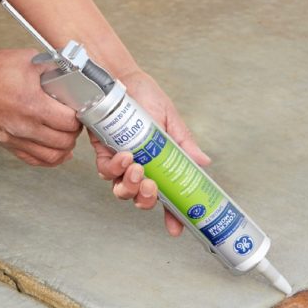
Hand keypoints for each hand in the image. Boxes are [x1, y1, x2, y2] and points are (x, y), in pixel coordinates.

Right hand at [0, 48, 81, 166]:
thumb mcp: (29, 59)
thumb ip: (52, 67)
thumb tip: (69, 69)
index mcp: (33, 105)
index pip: (69, 122)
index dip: (79, 117)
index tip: (79, 112)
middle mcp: (25, 125)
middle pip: (64, 142)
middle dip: (74, 133)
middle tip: (75, 123)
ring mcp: (15, 137)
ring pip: (51, 156)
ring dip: (64, 148)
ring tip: (67, 137)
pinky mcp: (7, 143)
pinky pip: (33, 160)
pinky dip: (48, 159)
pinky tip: (55, 153)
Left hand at [89, 69, 210, 235]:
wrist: (120, 79)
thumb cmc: (146, 96)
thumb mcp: (170, 120)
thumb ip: (184, 144)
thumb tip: (204, 162)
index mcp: (160, 164)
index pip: (167, 196)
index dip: (171, 216)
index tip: (175, 229)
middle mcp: (140, 167)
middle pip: (142, 199)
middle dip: (146, 199)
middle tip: (151, 186)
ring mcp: (121, 162)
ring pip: (122, 190)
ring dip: (130, 185)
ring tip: (136, 168)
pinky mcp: (103, 153)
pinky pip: (107, 171)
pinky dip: (115, 167)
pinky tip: (124, 155)